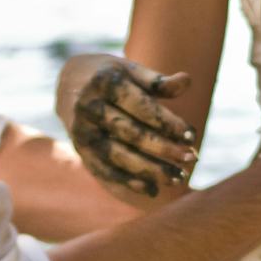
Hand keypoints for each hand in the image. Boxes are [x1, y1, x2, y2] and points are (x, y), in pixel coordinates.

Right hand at [55, 51, 195, 200]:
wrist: (69, 84)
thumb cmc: (111, 76)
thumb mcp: (130, 70)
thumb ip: (157, 80)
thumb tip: (186, 81)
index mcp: (104, 82)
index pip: (142, 107)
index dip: (168, 123)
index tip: (191, 136)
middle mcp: (89, 107)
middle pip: (132, 134)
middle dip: (164, 149)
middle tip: (192, 159)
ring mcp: (82, 132)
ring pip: (119, 157)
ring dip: (150, 171)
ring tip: (178, 178)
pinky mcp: (81, 151)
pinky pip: (105, 171)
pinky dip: (129, 183)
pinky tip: (153, 190)